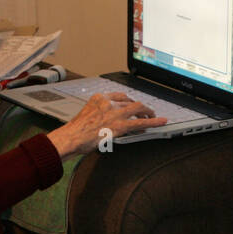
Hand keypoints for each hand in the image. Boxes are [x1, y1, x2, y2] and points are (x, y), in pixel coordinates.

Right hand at [47, 92, 169, 156]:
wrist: (71, 138)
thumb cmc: (74, 131)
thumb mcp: (86, 115)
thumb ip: (98, 114)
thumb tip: (106, 121)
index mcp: (99, 98)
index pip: (119, 95)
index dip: (129, 101)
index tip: (132, 104)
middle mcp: (108, 102)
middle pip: (130, 101)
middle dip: (140, 106)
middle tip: (146, 112)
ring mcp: (115, 113)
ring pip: (138, 108)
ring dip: (148, 112)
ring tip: (153, 117)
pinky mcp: (120, 125)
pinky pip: (140, 122)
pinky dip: (153, 122)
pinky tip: (161, 122)